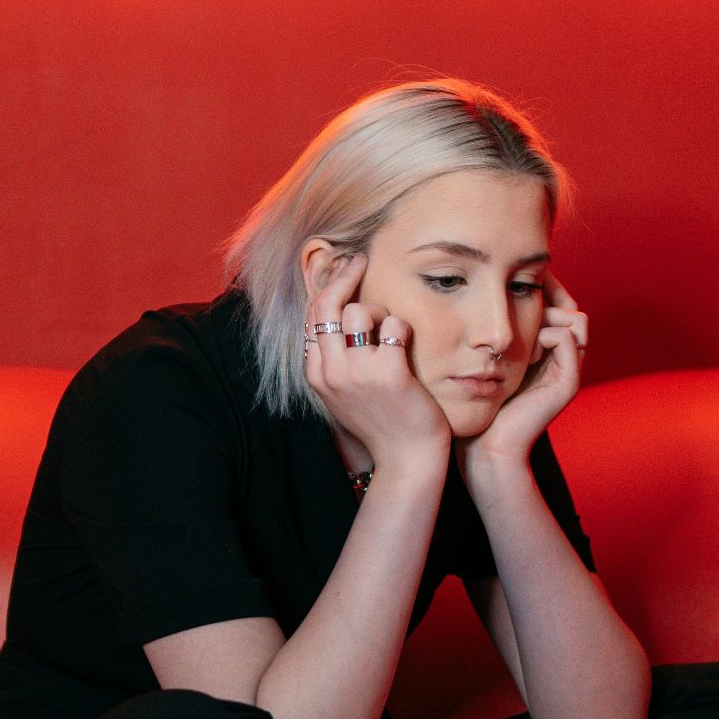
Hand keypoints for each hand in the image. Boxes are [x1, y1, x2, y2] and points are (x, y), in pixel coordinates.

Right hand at [303, 253, 451, 473]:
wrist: (406, 459)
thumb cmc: (381, 419)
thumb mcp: (344, 391)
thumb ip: (335, 357)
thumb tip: (336, 312)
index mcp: (316, 374)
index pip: (312, 316)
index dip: (327, 286)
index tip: (342, 269)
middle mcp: (330, 371)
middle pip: (327, 305)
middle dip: (343, 275)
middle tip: (361, 259)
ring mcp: (357, 372)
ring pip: (358, 311)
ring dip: (379, 312)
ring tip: (391, 333)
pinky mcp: (388, 373)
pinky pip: (393, 325)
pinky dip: (402, 329)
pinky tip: (406, 344)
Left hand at [458, 271, 586, 470]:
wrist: (486, 443)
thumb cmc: (478, 400)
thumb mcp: (485, 356)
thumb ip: (494, 330)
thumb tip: (484, 293)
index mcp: (548, 351)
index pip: (562, 304)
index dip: (546, 290)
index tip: (514, 286)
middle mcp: (564, 358)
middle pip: (572, 307)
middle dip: (548, 297)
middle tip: (517, 304)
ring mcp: (570, 370)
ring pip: (574, 318)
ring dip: (547, 315)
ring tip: (520, 332)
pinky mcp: (568, 381)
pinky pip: (567, 337)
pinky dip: (546, 333)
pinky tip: (524, 348)